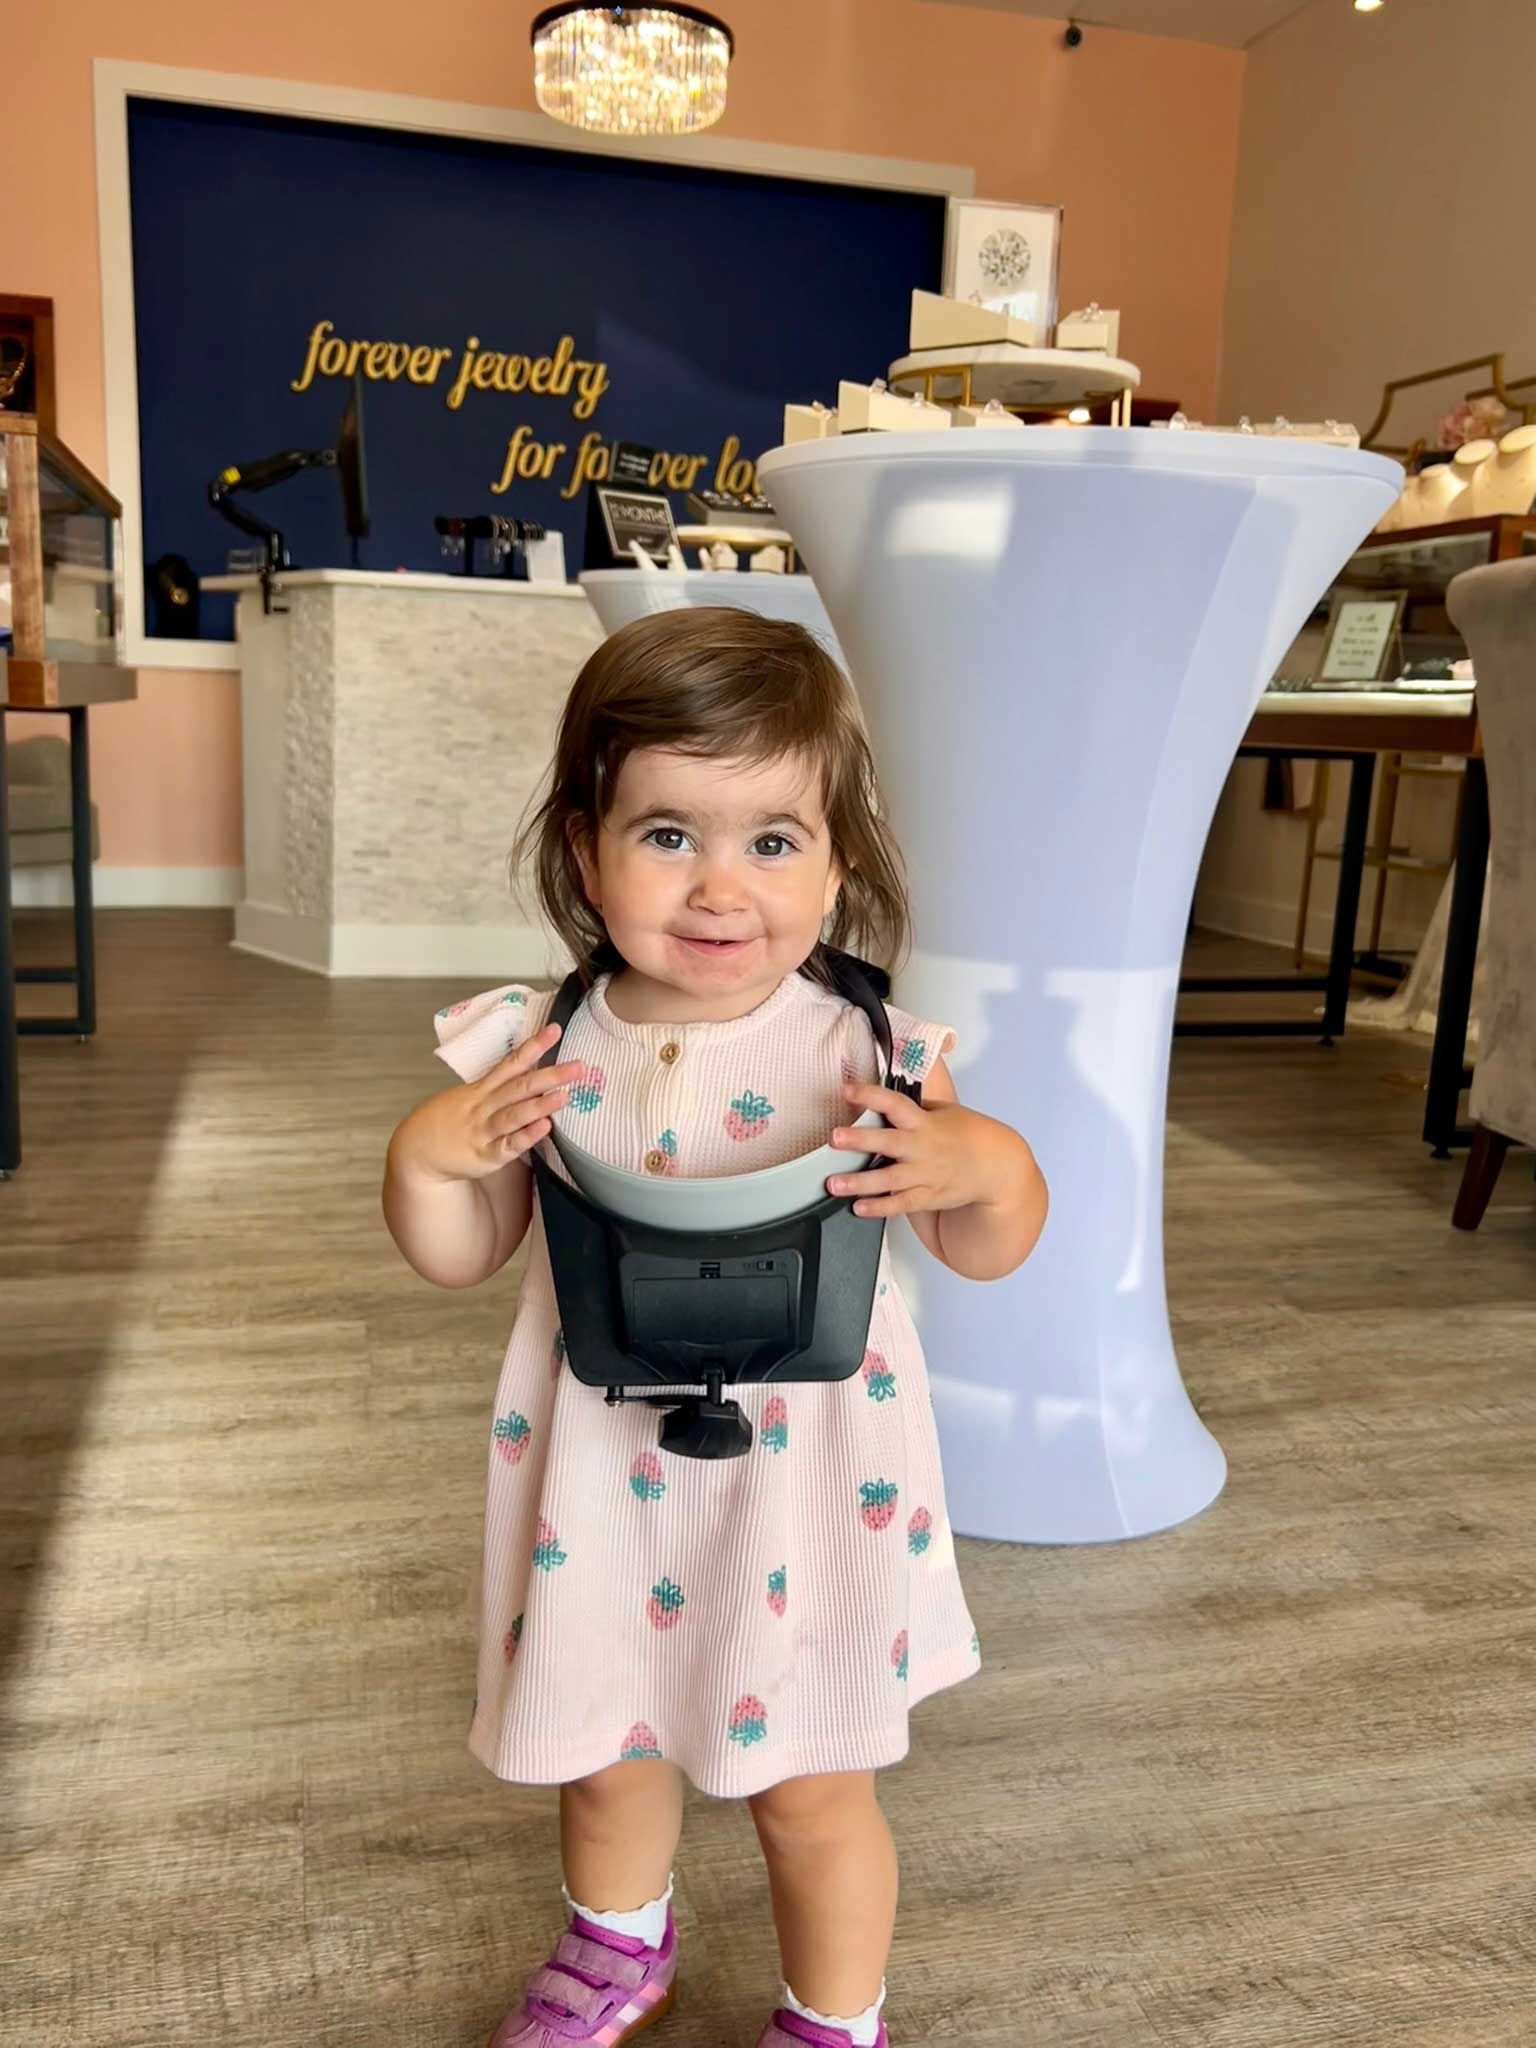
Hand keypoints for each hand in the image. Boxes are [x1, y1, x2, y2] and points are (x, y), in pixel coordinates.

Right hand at [390, 1024, 584, 1186]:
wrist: (418, 1151)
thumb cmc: (449, 1121)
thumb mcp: (468, 1095)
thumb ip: (496, 1085)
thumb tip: (528, 1068)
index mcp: (482, 1089)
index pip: (512, 1063)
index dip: (534, 1046)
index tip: (556, 1030)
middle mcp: (485, 1106)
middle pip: (519, 1087)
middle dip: (550, 1075)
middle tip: (579, 1066)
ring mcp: (485, 1131)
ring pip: (514, 1115)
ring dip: (540, 1105)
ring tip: (565, 1095)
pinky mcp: (486, 1156)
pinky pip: (508, 1146)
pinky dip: (526, 1137)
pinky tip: (544, 1129)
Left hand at [826, 1081, 1002, 1219]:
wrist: (995, 1167)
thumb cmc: (965, 1135)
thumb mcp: (943, 1110)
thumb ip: (912, 1102)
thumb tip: (889, 1076)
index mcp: (924, 1122)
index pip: (895, 1103)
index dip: (870, 1095)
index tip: (847, 1090)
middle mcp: (922, 1148)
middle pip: (888, 1143)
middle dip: (860, 1140)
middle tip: (835, 1138)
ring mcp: (924, 1174)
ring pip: (889, 1180)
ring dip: (860, 1182)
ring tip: (834, 1184)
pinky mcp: (927, 1196)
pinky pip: (900, 1204)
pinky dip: (880, 1208)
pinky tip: (858, 1208)